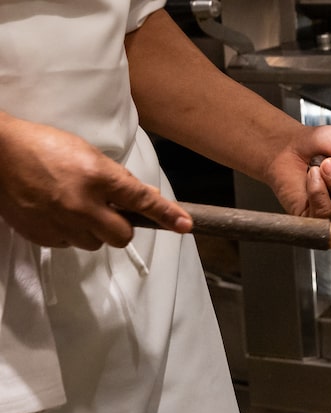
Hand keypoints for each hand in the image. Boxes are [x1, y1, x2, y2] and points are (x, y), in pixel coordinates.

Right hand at [0, 114, 191, 249]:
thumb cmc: (44, 148)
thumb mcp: (89, 154)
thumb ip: (120, 179)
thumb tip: (150, 197)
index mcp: (97, 177)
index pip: (141, 200)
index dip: (166, 214)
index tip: (185, 225)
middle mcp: (81, 205)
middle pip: (122, 236)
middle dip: (121, 227)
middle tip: (111, 212)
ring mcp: (60, 223)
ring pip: (96, 244)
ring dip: (95, 231)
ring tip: (77, 208)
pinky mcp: (41, 235)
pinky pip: (70, 245)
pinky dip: (71, 233)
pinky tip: (58, 213)